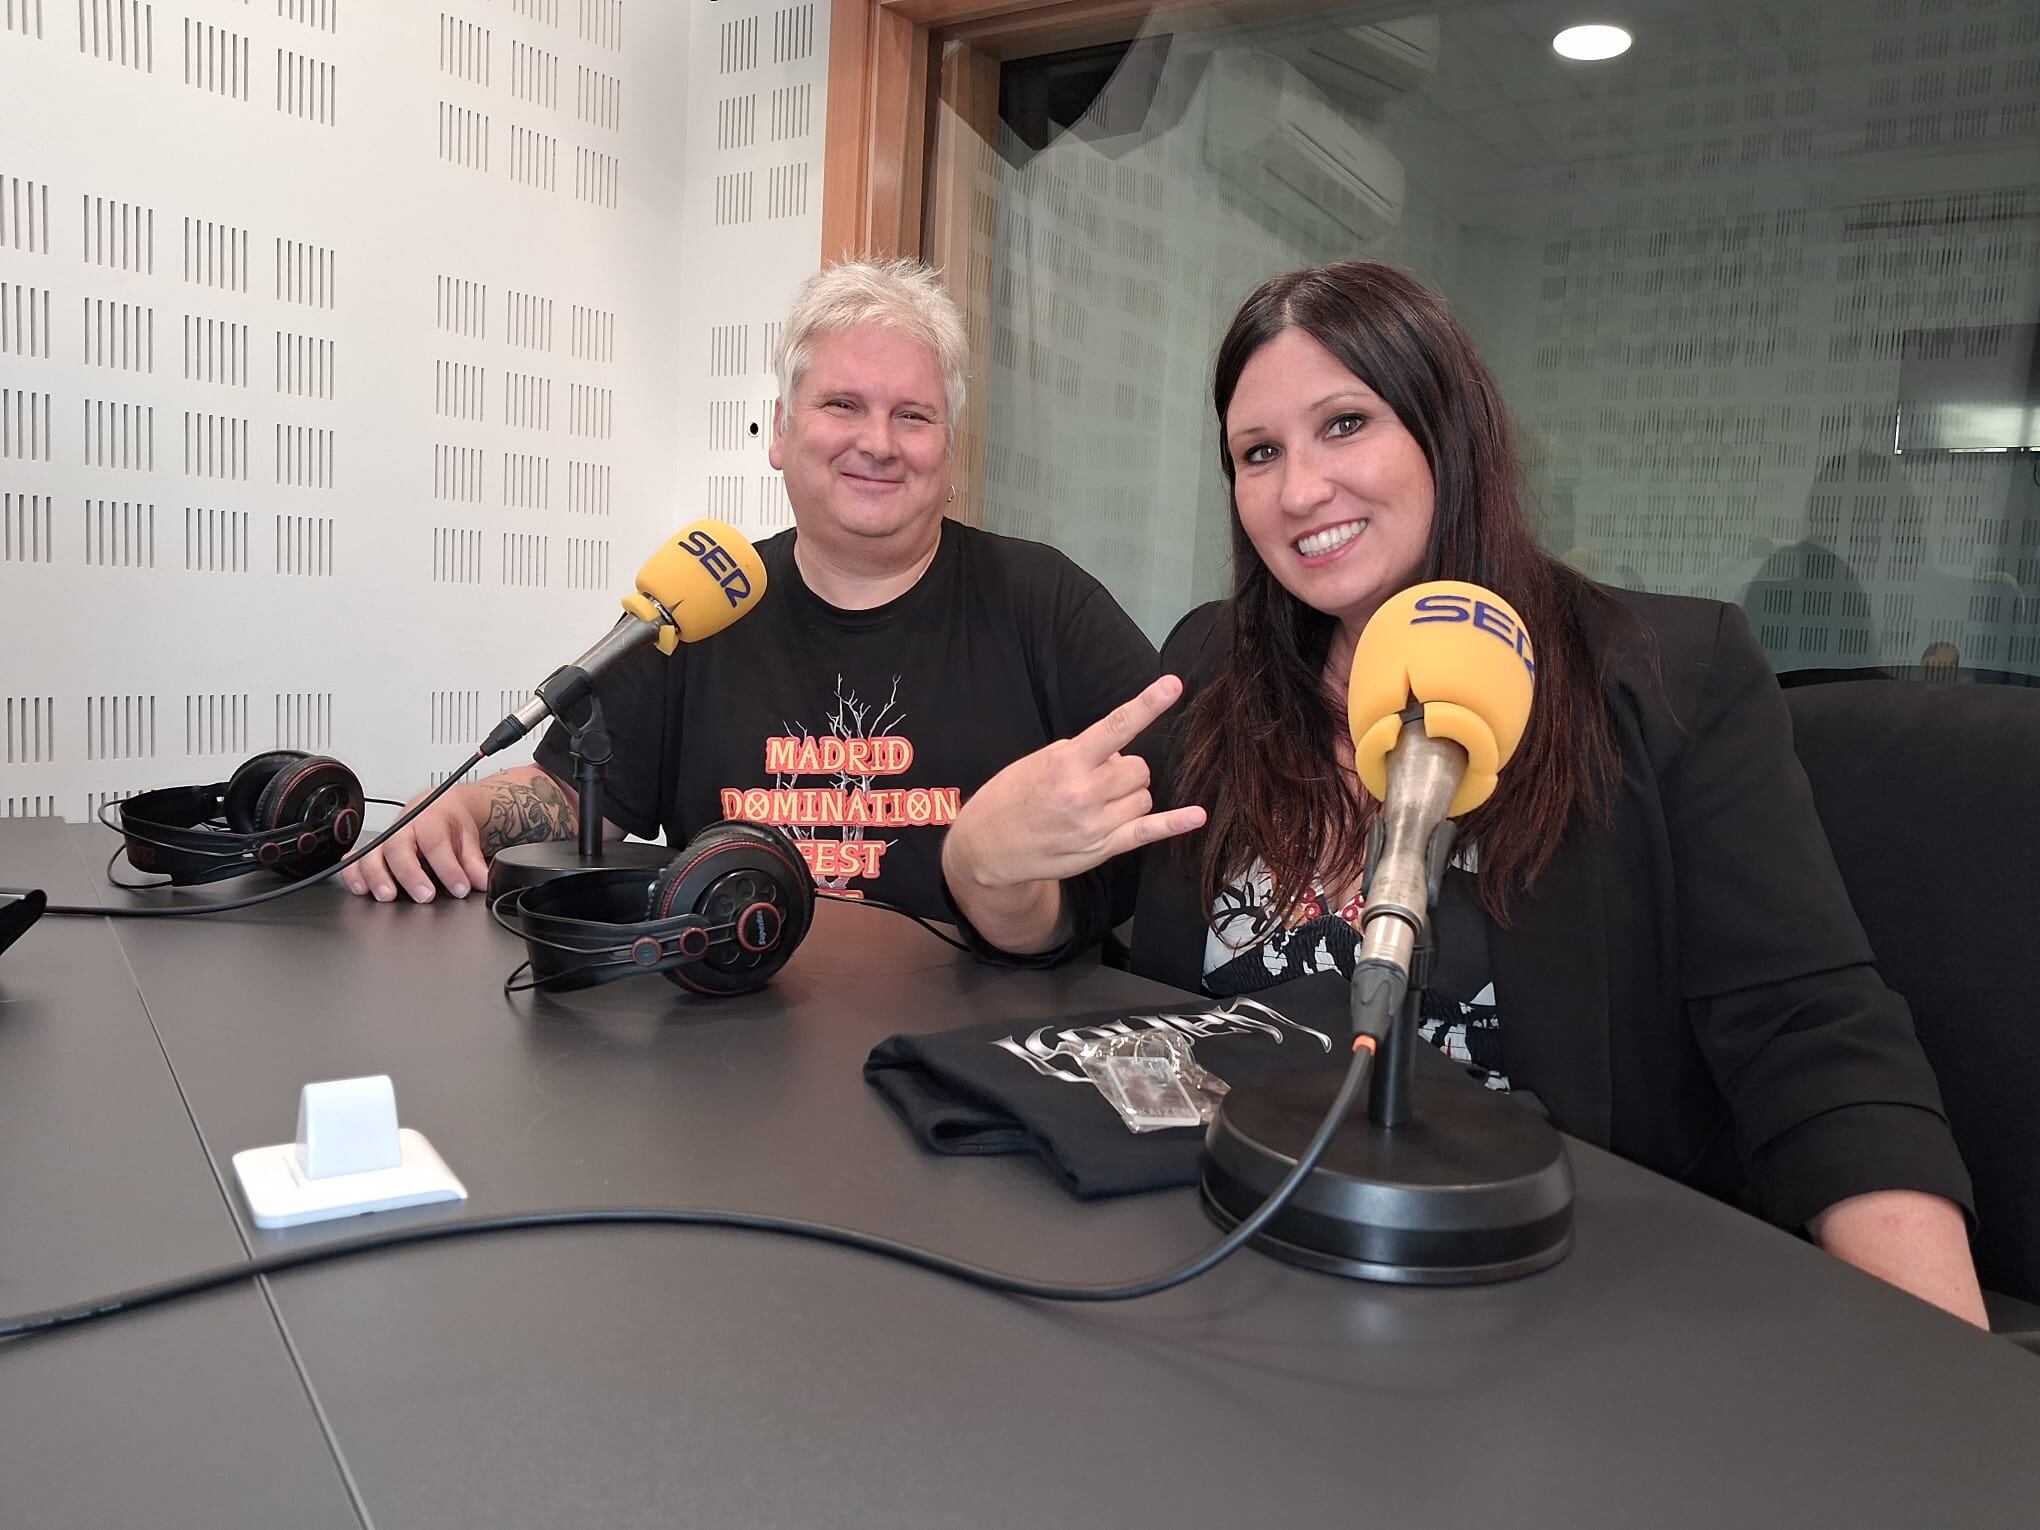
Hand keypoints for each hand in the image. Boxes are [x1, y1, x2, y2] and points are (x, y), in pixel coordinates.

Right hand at [339, 783, 489, 903]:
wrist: (436, 806)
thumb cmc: (448, 822)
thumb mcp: (467, 837)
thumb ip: (474, 862)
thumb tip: (483, 882)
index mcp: (429, 819)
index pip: (435, 843)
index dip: (448, 868)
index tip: (460, 889)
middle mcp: (403, 828)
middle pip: (399, 848)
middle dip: (410, 874)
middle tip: (424, 896)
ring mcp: (385, 839)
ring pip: (372, 854)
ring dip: (377, 876)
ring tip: (387, 896)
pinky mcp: (372, 850)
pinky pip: (354, 860)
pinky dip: (353, 875)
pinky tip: (360, 889)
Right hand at [945, 674, 1206, 893]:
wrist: (986, 846)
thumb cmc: (1011, 797)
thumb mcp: (1037, 761)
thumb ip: (1082, 754)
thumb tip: (1121, 755)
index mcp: (1065, 763)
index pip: (1115, 727)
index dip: (1147, 704)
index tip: (1172, 685)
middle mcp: (1083, 794)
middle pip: (1140, 767)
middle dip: (1125, 768)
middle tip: (1096, 777)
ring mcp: (1094, 824)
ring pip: (1144, 796)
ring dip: (1129, 794)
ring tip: (1095, 802)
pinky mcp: (1101, 848)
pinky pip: (1147, 832)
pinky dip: (1175, 823)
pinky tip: (1196, 815)